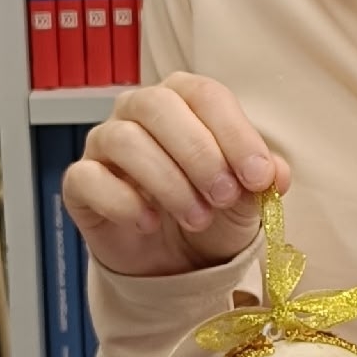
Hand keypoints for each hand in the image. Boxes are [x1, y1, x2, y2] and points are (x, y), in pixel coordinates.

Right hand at [64, 73, 291, 279]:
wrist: (176, 261)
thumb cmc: (212, 212)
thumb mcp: (246, 198)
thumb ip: (261, 180)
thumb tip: (275, 174)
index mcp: (183, 99)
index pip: (205, 95)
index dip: (234, 133)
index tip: (259, 176)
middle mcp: (138, 110)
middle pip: (159, 106)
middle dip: (199, 153)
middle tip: (224, 196)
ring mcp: (104, 143)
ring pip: (125, 140)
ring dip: (169, 182)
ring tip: (197, 218)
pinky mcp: (80, 182)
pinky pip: (89, 178)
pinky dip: (124, 203)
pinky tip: (151, 223)